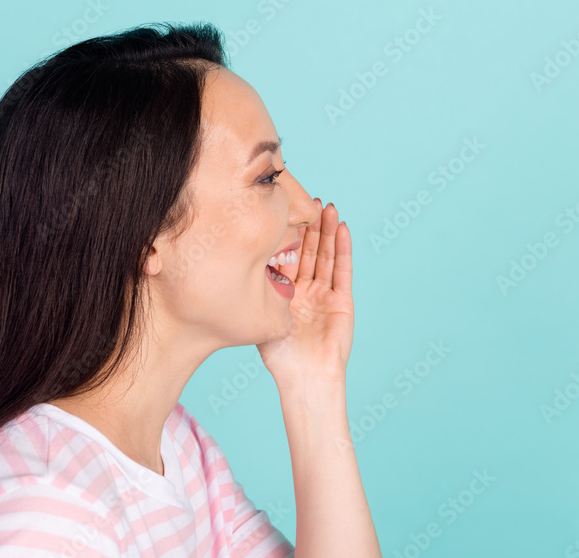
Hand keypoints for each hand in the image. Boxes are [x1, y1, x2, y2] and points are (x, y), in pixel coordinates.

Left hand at [257, 199, 353, 391]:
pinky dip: (343, 248)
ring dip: (328, 231)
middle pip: (310, 251)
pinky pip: (343, 269)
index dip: (288, 234)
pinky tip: (342, 227)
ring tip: (328, 207)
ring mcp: (325, 294)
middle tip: (310, 200)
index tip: (284, 209)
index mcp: (286, 293)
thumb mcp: (261, 316)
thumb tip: (235, 261)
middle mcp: (306, 291)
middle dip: (310, 226)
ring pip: (327, 255)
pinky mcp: (342, 300)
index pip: (288, 256)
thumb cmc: (280, 357)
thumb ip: (256, 292)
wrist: (305, 378)